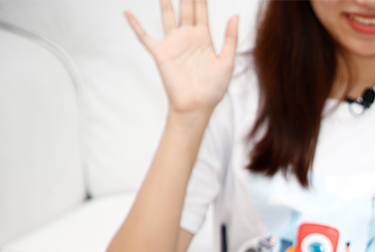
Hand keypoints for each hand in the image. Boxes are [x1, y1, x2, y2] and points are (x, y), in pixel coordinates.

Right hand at [126, 0, 238, 120]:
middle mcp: (188, 37)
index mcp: (204, 38)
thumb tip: (236, 15)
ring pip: (167, 15)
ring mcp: (173, 43)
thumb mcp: (227, 61)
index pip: (201, 10)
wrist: (197, 107)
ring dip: (164, 1)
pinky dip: (136, 25)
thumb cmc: (213, 88)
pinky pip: (145, 37)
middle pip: (185, 7)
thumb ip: (230, 38)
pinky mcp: (161, 53)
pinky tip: (128, 13)